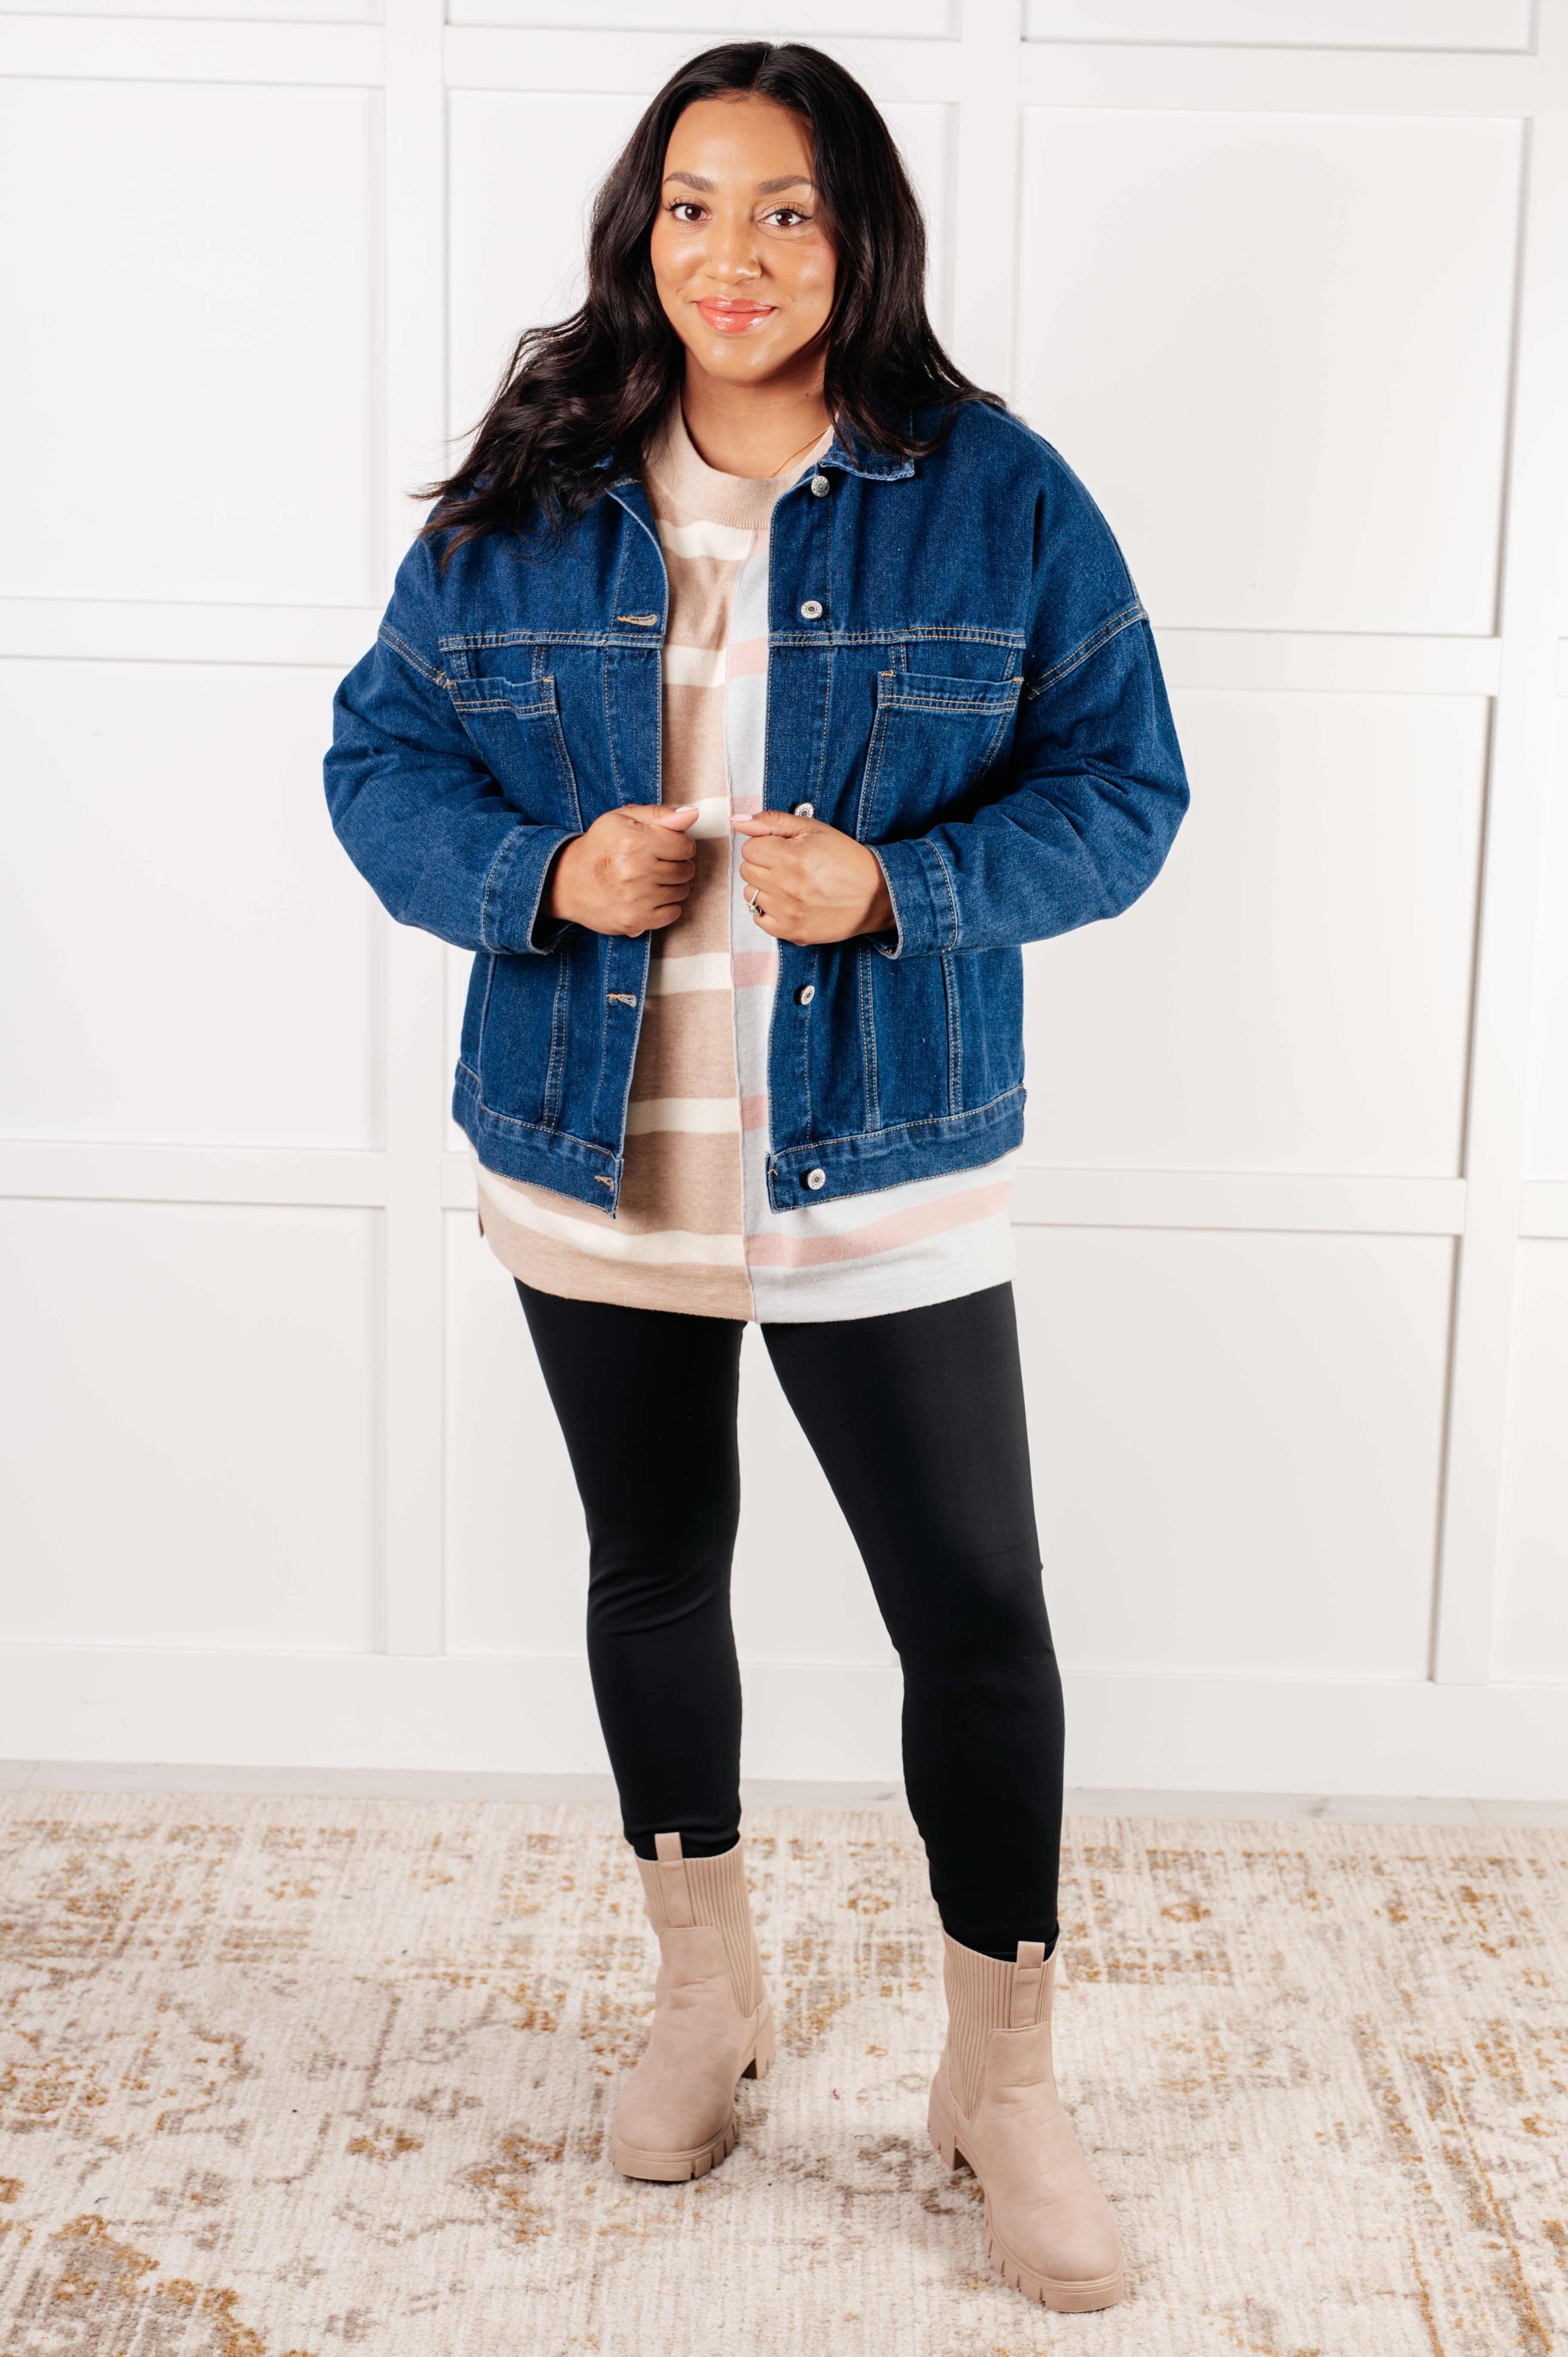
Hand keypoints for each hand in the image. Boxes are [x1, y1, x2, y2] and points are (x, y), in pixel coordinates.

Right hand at [544, 804, 698, 936]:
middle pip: (685, 870)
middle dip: (677, 864)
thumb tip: (693, 814)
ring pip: (682, 891)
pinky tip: (651, 896)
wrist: (566, 881)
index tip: (667, 846)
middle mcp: (636, 871)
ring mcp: (636, 899)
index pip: (685, 846)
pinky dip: (667, 905)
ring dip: (673, 884)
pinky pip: (673, 913)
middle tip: (657, 862)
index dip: (680, 844)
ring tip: (652, 878)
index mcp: (635, 841)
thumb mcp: (623, 818)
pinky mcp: (635, 921)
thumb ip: (661, 815)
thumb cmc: (599, 846)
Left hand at [731, 810, 893, 945]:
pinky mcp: (791, 932)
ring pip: (750, 894)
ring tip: (792, 885)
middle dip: (764, 864)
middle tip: (789, 865)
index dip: (765, 845)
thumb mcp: (813, 829)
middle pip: (747, 870)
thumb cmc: (847, 859)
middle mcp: (787, 887)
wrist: (877, 895)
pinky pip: (758, 919)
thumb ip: (771, 822)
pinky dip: (769, 911)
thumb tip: (736, 822)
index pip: (749, 848)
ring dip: (765, 888)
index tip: (784, 849)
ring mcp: (788, 913)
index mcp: (791, 857)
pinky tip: (789, 903)